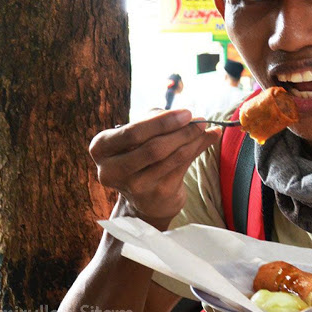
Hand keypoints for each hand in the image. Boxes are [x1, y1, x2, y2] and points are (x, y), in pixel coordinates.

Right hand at [89, 109, 221, 229]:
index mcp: (101, 148)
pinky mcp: (156, 194)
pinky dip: (197, 149)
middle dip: (179, 131)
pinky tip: (209, 138)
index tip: (186, 112)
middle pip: (152, 147)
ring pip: (170, 157)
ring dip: (192, 140)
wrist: (145, 198)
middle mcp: (113, 170)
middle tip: (199, 120)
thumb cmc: (141, 157)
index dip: (161, 122)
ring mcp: (134, 186)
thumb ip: (159, 123)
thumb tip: (189, 116)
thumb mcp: (140, 137)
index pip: (132, 132)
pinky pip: (181, 167)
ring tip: (205, 128)